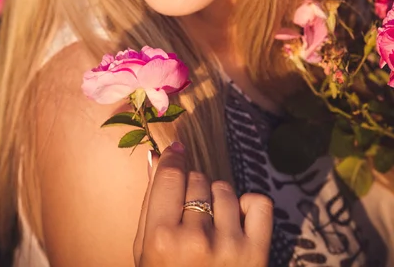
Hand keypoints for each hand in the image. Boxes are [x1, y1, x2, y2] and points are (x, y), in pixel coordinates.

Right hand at [133, 142, 272, 266]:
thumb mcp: (145, 250)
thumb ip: (150, 203)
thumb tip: (158, 156)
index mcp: (162, 239)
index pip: (171, 175)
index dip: (173, 157)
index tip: (176, 152)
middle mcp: (195, 240)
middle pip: (197, 179)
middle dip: (192, 188)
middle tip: (190, 213)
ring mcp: (229, 246)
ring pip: (224, 189)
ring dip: (217, 200)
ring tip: (211, 225)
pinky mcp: (257, 252)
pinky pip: (258, 203)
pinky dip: (249, 207)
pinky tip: (236, 223)